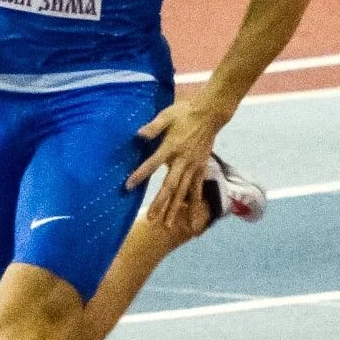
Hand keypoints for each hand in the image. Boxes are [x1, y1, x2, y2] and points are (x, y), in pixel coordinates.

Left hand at [126, 98, 223, 231]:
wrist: (210, 114)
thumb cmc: (185, 113)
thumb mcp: (167, 115)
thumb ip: (153, 127)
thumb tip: (138, 135)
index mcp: (171, 147)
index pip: (152, 164)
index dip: (140, 175)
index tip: (128, 186)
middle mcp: (182, 160)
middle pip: (169, 186)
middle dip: (160, 203)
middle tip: (150, 219)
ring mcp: (193, 166)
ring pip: (182, 192)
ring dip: (175, 209)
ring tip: (167, 225)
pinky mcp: (201, 168)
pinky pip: (196, 189)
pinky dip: (194, 203)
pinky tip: (191, 217)